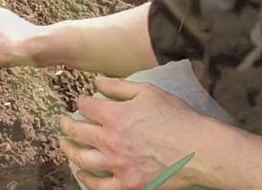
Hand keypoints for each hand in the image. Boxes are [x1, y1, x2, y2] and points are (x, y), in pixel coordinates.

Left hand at [60, 74, 215, 189]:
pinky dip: (87, 180)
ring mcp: (118, 166)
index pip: (85, 107)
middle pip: (77, 133)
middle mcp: (111, 141)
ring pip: (82, 159)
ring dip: (70, 151)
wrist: (198, 149)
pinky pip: (100, 186)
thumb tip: (97, 82)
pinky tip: (82, 174)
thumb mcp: (148, 92)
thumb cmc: (176, 118)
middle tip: (63, 123)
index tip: (82, 102)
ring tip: (66, 145)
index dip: (81, 102)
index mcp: (114, 116)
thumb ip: (119, 86)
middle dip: (67, 125)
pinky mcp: (129, 185)